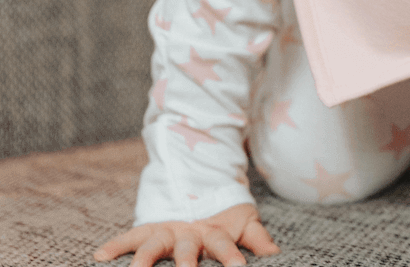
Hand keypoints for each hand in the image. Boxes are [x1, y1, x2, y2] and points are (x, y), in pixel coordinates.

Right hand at [94, 203, 279, 266]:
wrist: (202, 185)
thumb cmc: (225, 215)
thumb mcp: (244, 222)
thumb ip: (258, 239)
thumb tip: (276, 254)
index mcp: (214, 232)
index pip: (224, 247)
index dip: (231, 258)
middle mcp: (189, 232)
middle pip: (187, 249)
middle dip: (187, 263)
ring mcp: (167, 230)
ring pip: (154, 246)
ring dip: (145, 261)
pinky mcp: (150, 229)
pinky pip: (130, 236)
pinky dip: (116, 245)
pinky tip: (99, 256)